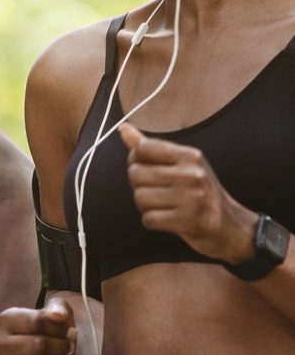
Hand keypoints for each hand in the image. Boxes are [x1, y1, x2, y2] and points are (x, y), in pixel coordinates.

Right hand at [0, 298, 75, 354]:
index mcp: (7, 319)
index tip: (66, 332)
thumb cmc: (49, 331)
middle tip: (69, 349)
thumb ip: (59, 308)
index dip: (60, 329)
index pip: (39, 322)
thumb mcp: (56, 313)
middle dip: (62, 349)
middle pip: (40, 346)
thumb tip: (58, 315)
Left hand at [118, 124, 254, 263]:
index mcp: (190, 156)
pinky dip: (153, 221)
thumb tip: (123, 128)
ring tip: (165, 206)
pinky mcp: (189, 221)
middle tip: (158, 192)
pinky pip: (149, 219)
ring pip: (139, 197)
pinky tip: (169, 219)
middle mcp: (193, 174)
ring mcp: (192, 198)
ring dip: (146, 206)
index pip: (143, 148)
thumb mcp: (182, 165)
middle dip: (139, 186)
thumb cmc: (199, 193)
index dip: (136, 160)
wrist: (231, 226)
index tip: (147, 169)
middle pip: (136, 173)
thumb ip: (150, 148)